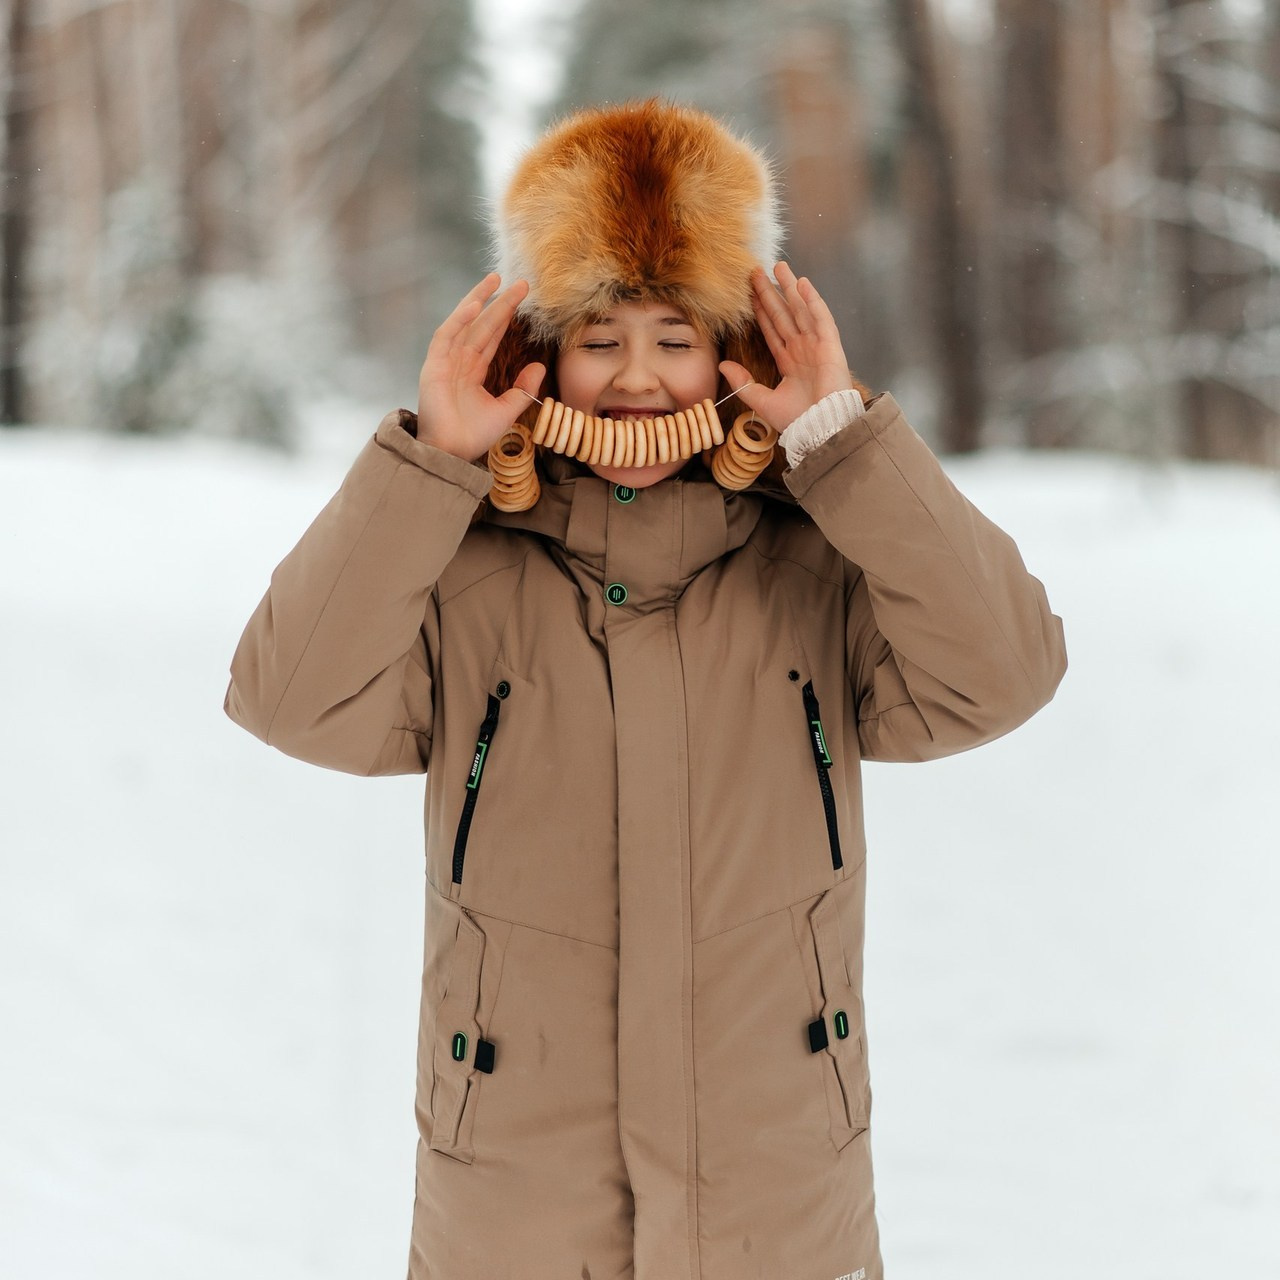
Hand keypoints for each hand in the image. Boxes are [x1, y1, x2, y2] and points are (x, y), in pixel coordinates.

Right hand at [417, 273, 545, 460]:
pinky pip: (446, 336)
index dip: (506, 316)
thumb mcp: (506, 410)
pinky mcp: (433, 366)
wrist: (452, 453)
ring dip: (478, 300)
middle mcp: (459, 362)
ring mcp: (446, 362)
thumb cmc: (473, 436)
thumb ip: (522, 390)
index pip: (492, 336)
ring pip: (464, 323)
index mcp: (473, 371)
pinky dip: (459, 319)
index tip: (522, 298)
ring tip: (496, 280)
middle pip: (482, 325)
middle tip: (521, 283)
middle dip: (500, 302)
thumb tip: (540, 367)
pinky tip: (475, 304)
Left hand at [719, 262, 853, 430]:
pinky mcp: (830, 346)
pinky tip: (803, 283)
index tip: (749, 293)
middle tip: (758, 271)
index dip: (760, 310)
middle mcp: (802, 350)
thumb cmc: (796, 420)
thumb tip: (723, 365)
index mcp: (788, 362)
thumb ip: (743, 382)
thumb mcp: (762, 400)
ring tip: (779, 266)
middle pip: (783, 314)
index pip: (771, 328)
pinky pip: (821, 318)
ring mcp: (817, 346)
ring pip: (800, 310)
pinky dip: (812, 300)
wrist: (819, 429)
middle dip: (771, 292)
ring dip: (790, 288)